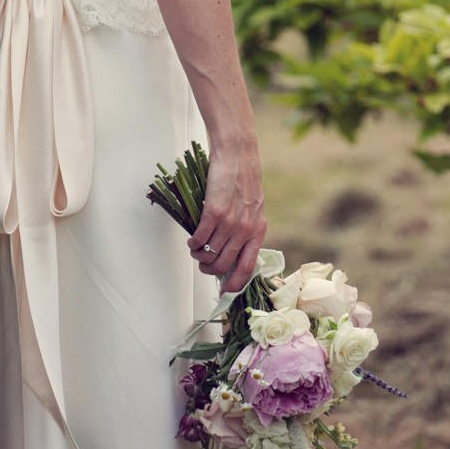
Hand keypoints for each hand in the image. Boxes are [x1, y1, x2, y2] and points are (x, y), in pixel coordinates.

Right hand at [187, 145, 265, 295]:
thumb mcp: (253, 209)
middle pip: (223, 265)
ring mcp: (229, 223)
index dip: (234, 285)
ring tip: (196, 249)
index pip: (247, 269)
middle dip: (209, 269)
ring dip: (199, 256)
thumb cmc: (244, 180)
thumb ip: (246, 230)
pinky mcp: (213, 213)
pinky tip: (192, 240)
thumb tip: (232, 252)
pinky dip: (193, 244)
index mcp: (257, 231)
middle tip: (203, 264)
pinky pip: (199, 239)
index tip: (225, 292)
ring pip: (209, 254)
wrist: (238, 155)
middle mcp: (244, 231)